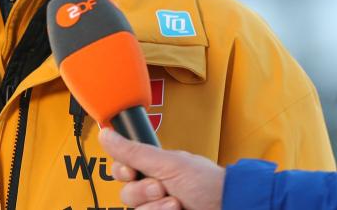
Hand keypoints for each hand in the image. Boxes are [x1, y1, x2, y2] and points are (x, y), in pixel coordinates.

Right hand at [98, 127, 224, 209]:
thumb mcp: (167, 163)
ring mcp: (158, 209)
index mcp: (153, 169)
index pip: (121, 171)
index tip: (131, 171)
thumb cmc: (207, 183)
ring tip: (176, 204)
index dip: (122, 171)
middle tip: (162, 187)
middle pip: (126, 195)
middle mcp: (154, 190)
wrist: (230, 206)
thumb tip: (105, 133)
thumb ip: (133, 152)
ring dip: (155, 208)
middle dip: (143, 191)